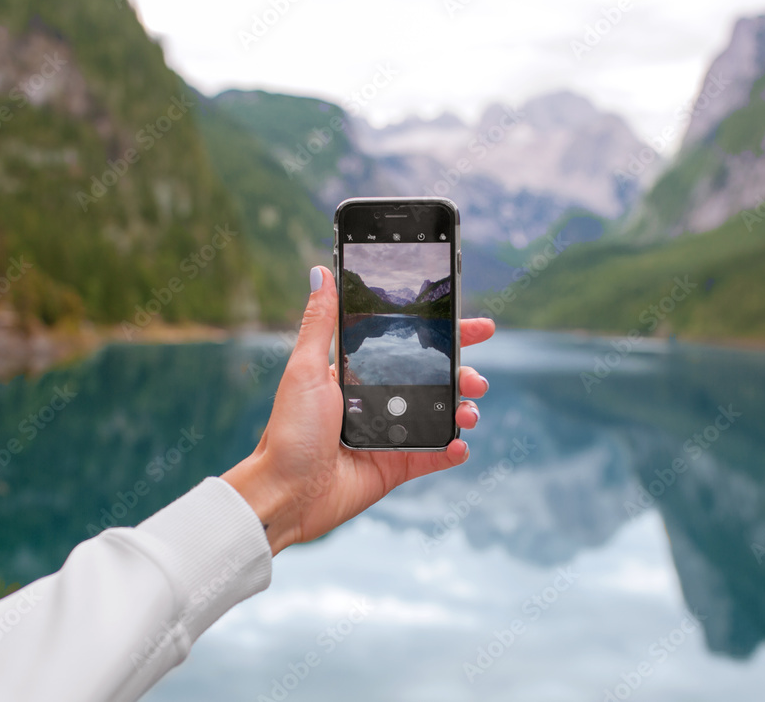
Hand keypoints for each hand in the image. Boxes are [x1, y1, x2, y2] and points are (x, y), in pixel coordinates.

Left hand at [222, 266, 495, 554]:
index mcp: (358, 374)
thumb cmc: (289, 431)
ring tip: (468, 412)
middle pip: (434, 380)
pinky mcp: (396, 467)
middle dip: (463, 374)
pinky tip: (459, 445)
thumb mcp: (305, 369)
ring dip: (463, 410)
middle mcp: (377, 402)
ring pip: (440, 416)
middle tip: (477, 378)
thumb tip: (321, 271)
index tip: (478, 327)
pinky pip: (434, 456)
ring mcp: (390, 435)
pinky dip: (452, 451)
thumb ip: (321, 322)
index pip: (408, 346)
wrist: (286, 493)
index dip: (445, 336)